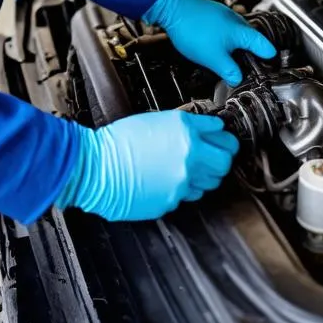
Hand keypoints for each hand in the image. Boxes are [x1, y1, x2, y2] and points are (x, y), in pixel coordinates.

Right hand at [56, 111, 239, 220]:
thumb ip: (188, 125)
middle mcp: (189, 157)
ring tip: (188, 168)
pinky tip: (169, 179)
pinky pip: (188, 195)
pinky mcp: (172, 201)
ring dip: (205, 175)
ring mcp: (182, 182)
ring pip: (211, 182)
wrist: (97, 167)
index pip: (224, 137)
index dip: (225, 139)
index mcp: (185, 131)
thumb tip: (208, 129)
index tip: (222, 140)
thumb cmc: (119, 141)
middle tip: (212, 156)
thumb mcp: (157, 120)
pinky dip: (183, 188)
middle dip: (221, 159)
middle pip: (225, 163)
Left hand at [143, 0, 276, 85]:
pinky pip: (226, 29)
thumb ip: (228, 70)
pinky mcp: (213, 15)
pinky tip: (218, 46)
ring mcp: (224, 16)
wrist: (174, 7)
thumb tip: (237, 78)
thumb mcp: (213, 58)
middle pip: (252, 38)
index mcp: (242, 32)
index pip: (264, 45)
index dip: (269, 57)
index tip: (273, 62)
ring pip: (238, 33)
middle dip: (254, 51)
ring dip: (238, 46)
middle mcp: (236, 21)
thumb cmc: (194, 30)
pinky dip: (227, 39)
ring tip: (235, 57)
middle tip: (254, 63)